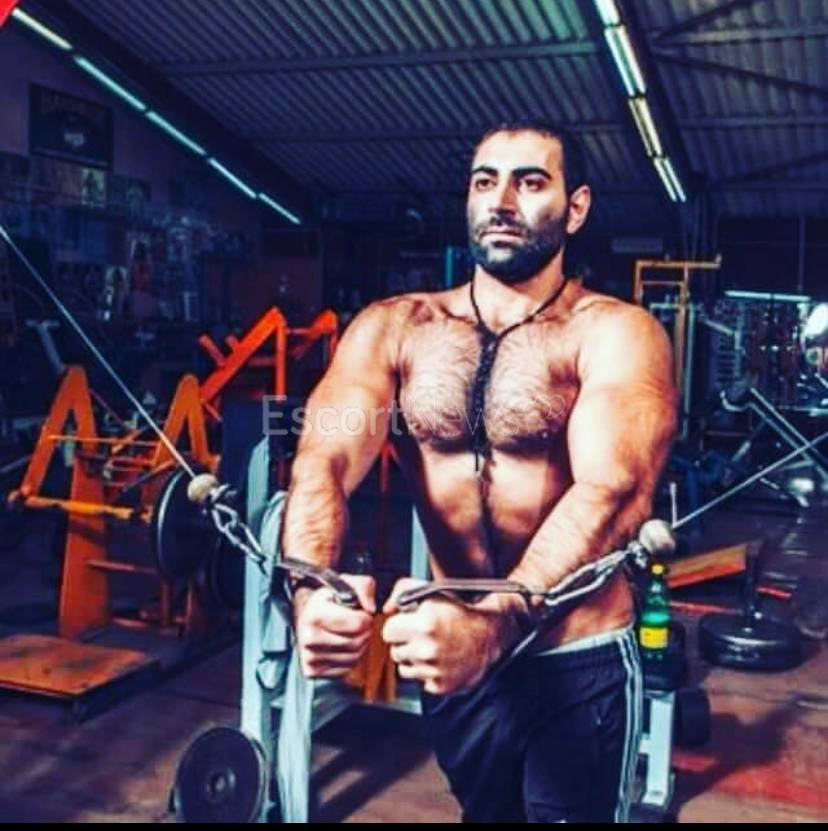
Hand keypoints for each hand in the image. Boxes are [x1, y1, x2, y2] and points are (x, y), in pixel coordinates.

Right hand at [294, 574, 375, 677]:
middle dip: (366, 633)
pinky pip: (346, 669)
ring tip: (354, 634)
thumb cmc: (330, 600)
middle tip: (362, 625)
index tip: (362, 613)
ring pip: (353, 658)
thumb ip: (364, 587)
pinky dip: (351, 659)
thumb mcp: (347, 584)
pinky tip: (345, 646)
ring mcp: (309, 656)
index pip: (357, 624)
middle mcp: (309, 637)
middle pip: (356, 643)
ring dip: (361, 646)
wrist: (308, 614)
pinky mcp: (312, 671)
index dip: (366, 618)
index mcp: (315, 613)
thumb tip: (371, 609)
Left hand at [381, 578, 523, 694]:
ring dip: (414, 660)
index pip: (388, 632)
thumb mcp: (431, 592)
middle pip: (395, 652)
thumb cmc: (460, 611)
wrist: (489, 633)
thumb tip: (386, 608)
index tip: (407, 625)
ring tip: (431, 648)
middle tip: (421, 636)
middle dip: (405, 643)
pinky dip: (427, 673)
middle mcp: (427, 650)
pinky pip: (420, 682)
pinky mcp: (441, 686)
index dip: (398, 627)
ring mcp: (434, 670)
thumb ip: (402, 592)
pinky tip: (440, 660)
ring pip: (404, 669)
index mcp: (424, 625)